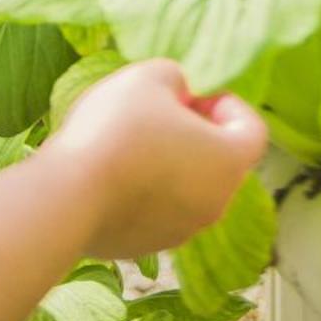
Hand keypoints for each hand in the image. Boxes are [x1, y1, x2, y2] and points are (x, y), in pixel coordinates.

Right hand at [43, 60, 269, 259]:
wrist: (68, 196)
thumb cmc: (116, 130)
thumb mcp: (148, 76)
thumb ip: (176, 76)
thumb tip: (179, 91)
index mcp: (229, 160)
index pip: (252, 129)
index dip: (224, 103)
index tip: (188, 93)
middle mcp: (218, 202)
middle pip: (219, 160)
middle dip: (193, 133)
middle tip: (153, 113)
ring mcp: (184, 229)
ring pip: (187, 187)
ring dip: (167, 163)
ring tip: (124, 142)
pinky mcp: (150, 244)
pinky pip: (157, 210)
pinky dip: (142, 191)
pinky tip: (107, 173)